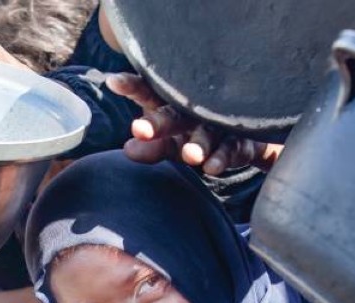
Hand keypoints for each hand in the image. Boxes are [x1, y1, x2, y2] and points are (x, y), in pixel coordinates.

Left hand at [106, 73, 283, 174]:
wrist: (242, 143)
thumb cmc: (192, 138)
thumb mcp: (169, 145)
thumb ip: (150, 148)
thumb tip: (129, 149)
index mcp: (170, 106)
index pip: (147, 91)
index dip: (131, 86)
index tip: (113, 82)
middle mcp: (194, 110)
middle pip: (175, 112)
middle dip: (159, 121)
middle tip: (142, 129)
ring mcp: (219, 124)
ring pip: (207, 131)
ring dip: (198, 143)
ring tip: (189, 156)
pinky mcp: (241, 140)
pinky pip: (231, 148)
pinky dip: (222, 157)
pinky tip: (213, 167)